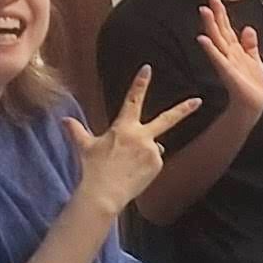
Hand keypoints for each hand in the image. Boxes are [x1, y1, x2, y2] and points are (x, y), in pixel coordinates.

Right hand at [63, 66, 200, 216]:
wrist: (104, 193)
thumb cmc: (93, 168)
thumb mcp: (84, 147)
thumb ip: (77, 131)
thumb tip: (64, 120)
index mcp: (124, 127)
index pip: (133, 100)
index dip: (140, 83)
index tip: (148, 69)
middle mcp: (142, 136)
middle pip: (167, 119)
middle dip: (184, 109)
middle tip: (198, 101)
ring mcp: (152, 151)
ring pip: (153, 146)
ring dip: (144, 151)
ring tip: (127, 165)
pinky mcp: (157, 165)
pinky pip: (155, 161)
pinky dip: (147, 165)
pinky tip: (134, 173)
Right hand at [195, 0, 262, 116]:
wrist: (253, 103)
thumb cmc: (253, 84)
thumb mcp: (254, 59)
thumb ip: (250, 44)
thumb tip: (248, 27)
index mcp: (235, 49)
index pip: (226, 27)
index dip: (221, 13)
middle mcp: (228, 53)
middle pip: (220, 30)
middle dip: (215, 14)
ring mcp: (226, 61)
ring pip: (217, 40)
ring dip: (210, 26)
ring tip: (204, 11)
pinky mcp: (227, 71)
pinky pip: (218, 58)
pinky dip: (210, 48)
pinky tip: (202, 39)